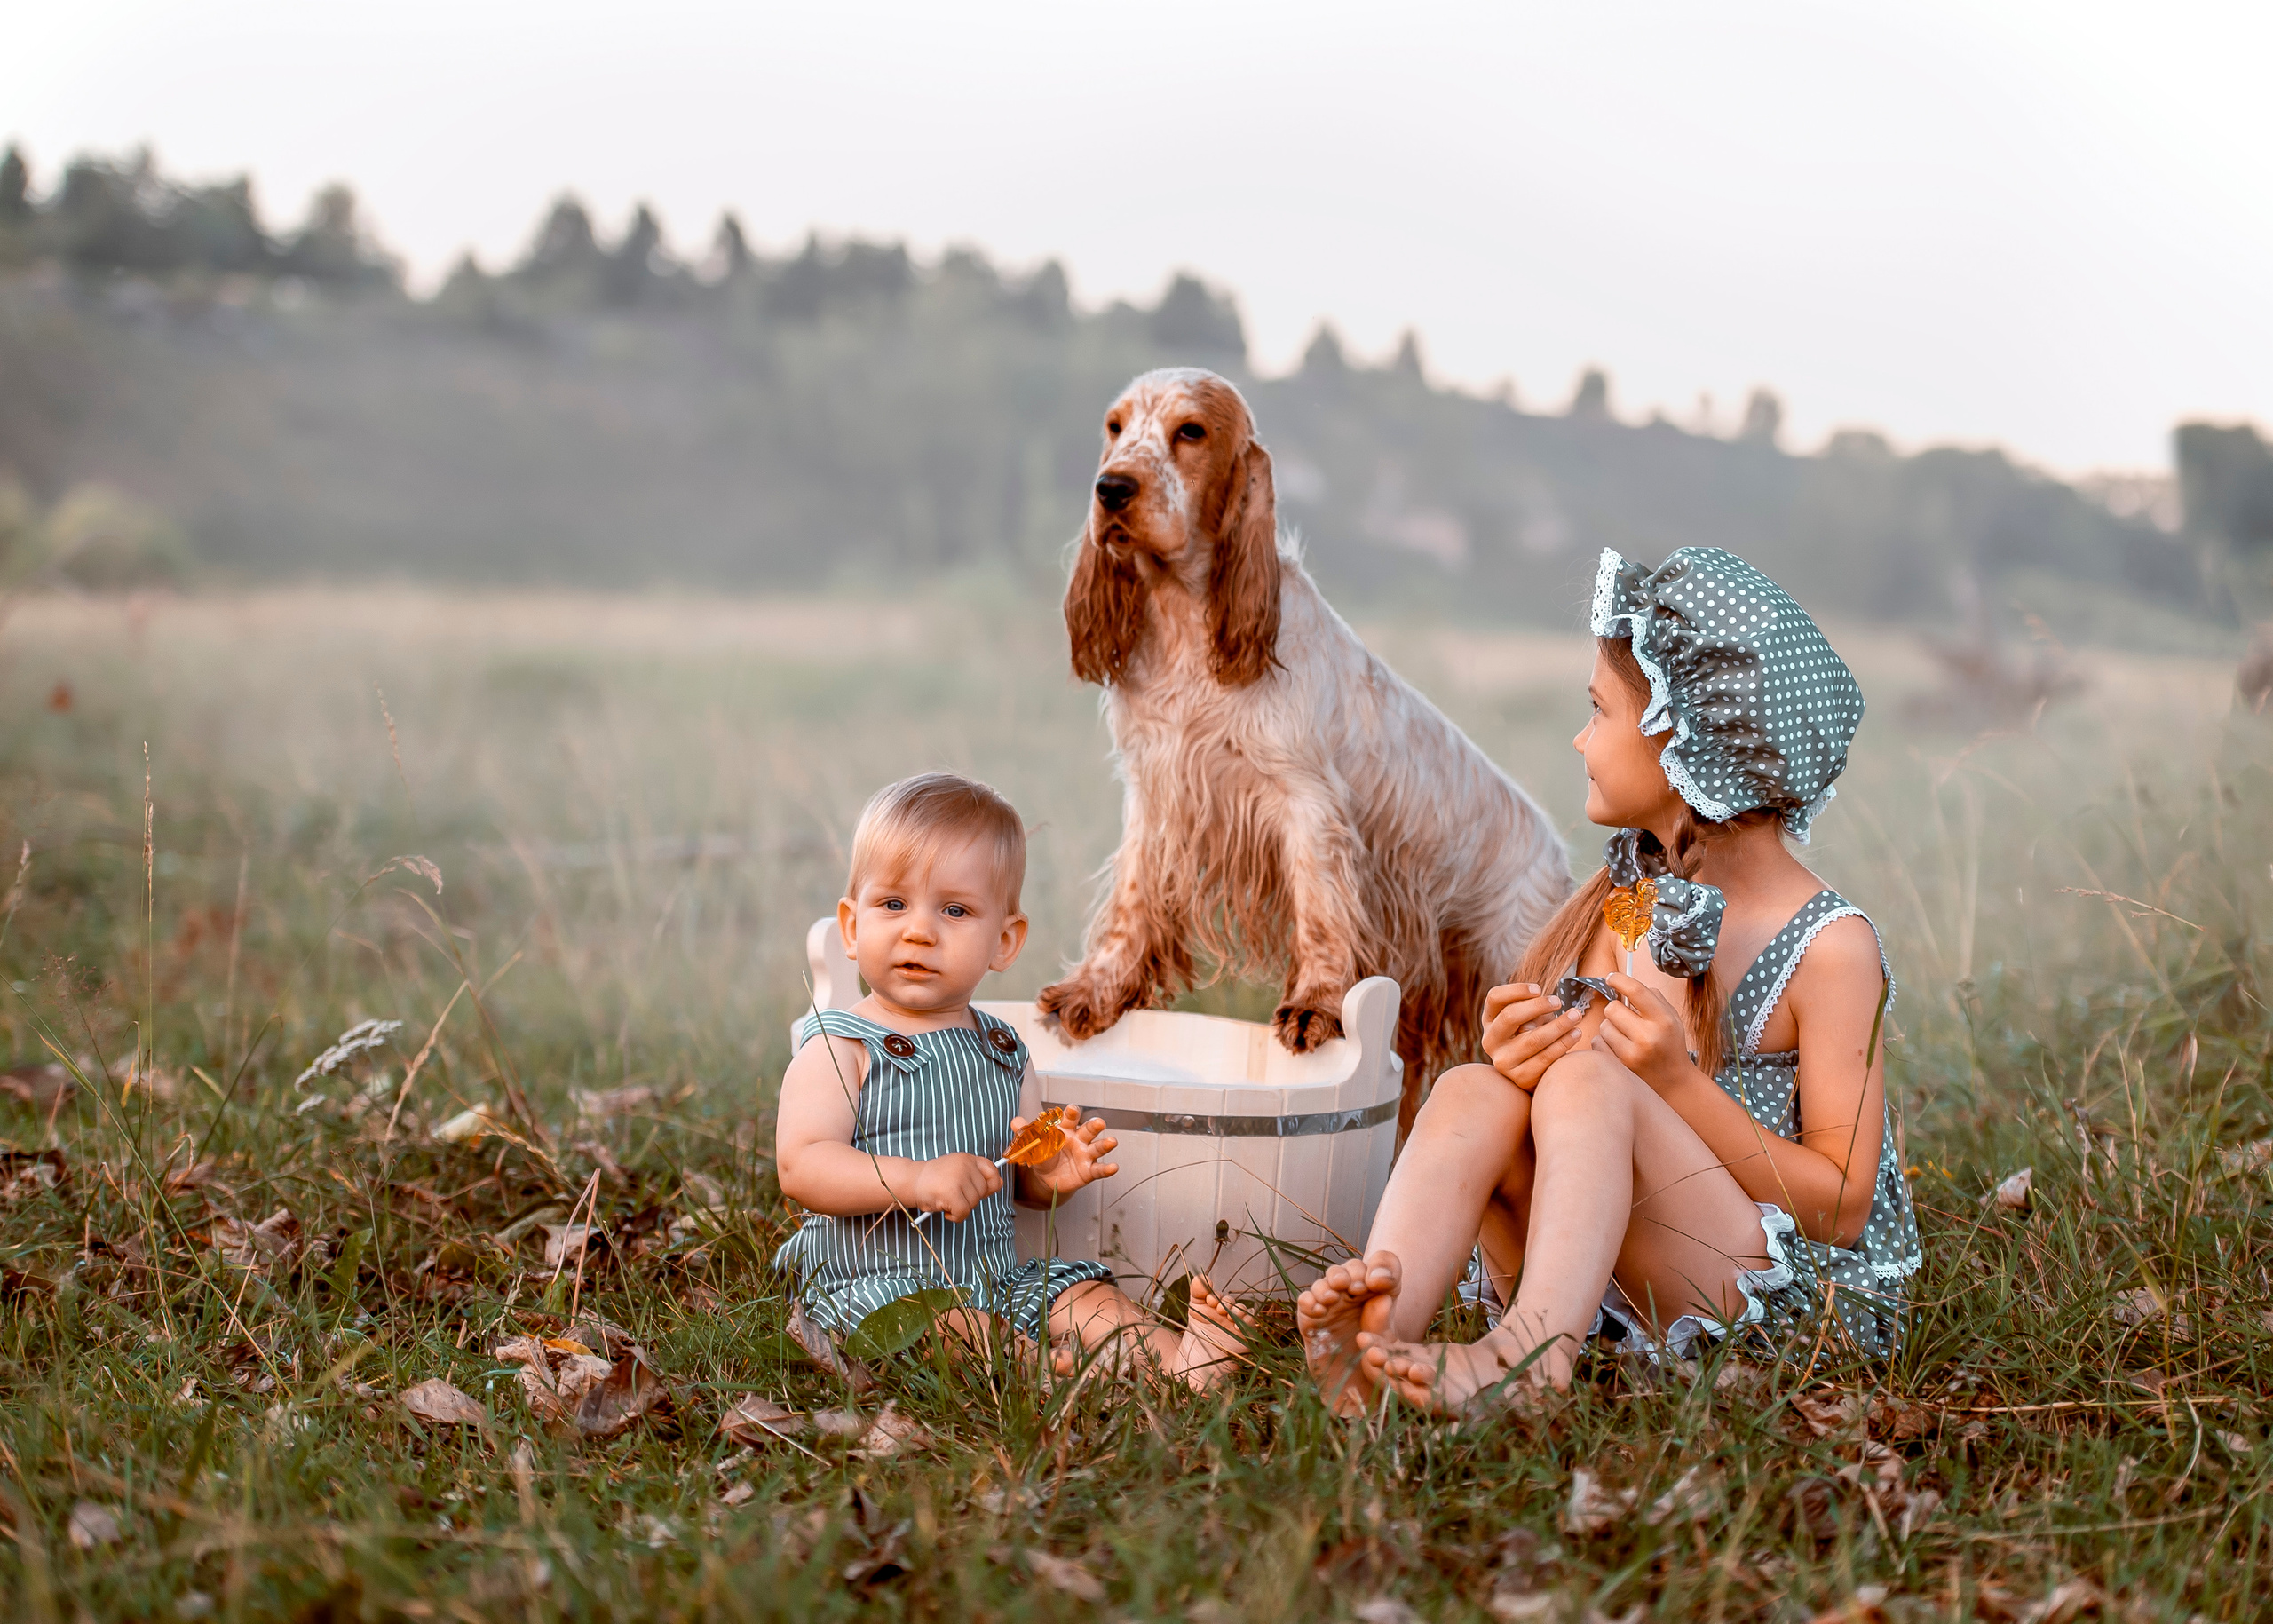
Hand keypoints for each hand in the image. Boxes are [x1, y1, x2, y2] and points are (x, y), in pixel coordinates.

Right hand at [910, 1153, 1001, 1221]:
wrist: (911, 1182)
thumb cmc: (935, 1180)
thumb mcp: (958, 1171)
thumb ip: (977, 1176)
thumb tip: (999, 1183)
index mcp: (967, 1158)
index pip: (992, 1170)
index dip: (989, 1184)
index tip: (979, 1191)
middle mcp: (965, 1165)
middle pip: (983, 1191)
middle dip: (970, 1199)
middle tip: (954, 1195)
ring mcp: (958, 1178)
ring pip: (973, 1203)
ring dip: (962, 1208)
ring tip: (947, 1200)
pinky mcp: (951, 1193)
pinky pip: (963, 1212)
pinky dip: (956, 1217)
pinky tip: (946, 1210)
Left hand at [1014, 1106, 1118, 1195]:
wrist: (1047, 1178)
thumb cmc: (1044, 1155)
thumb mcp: (1033, 1145)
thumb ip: (1026, 1133)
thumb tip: (1015, 1121)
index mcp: (1065, 1129)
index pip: (1070, 1118)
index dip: (1072, 1113)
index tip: (1072, 1109)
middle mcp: (1079, 1139)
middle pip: (1088, 1129)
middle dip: (1094, 1125)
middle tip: (1098, 1122)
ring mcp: (1086, 1155)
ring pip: (1098, 1147)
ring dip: (1105, 1144)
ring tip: (1112, 1142)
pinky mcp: (1089, 1171)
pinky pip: (1099, 1170)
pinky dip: (1107, 1169)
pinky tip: (1114, 1167)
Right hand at [1480, 981, 1585, 1092]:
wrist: (1533, 1071)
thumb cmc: (1532, 1034)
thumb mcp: (1526, 1019)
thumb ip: (1530, 1010)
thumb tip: (1545, 1004)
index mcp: (1489, 1020)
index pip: (1494, 998)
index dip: (1516, 990)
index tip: (1539, 989)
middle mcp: (1491, 1041)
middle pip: (1510, 1016)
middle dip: (1537, 1006)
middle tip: (1559, 1001)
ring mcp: (1503, 1062)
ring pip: (1533, 1039)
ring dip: (1558, 1025)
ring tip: (1576, 1015)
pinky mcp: (1520, 1078)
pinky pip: (1545, 1058)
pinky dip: (1563, 1044)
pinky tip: (1576, 1033)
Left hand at [1597, 974, 1694, 1090]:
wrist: (1673, 1081)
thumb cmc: (1669, 1043)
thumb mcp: (1671, 1017)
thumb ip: (1651, 998)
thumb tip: (1623, 982)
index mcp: (1663, 1020)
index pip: (1636, 991)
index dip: (1619, 979)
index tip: (1611, 977)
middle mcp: (1648, 1037)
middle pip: (1612, 1008)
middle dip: (1616, 1009)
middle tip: (1625, 1017)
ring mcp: (1632, 1054)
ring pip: (1603, 1026)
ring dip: (1610, 1027)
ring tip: (1625, 1036)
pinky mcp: (1619, 1067)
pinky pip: (1597, 1043)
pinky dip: (1604, 1042)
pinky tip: (1618, 1047)